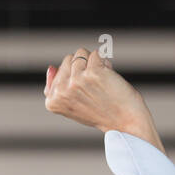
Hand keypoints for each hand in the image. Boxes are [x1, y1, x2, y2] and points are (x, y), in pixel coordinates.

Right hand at [43, 48, 163, 152]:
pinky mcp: (93, 73)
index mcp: (52, 100)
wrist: (123, 121)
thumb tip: (51, 67)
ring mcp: (76, 81)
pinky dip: (104, 63)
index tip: (83, 93)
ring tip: (101, 81)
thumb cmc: (100, 113)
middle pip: (68, 59)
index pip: (58, 70)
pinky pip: (96, 54)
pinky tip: (108, 77)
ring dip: (93, 63)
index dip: (74, 76)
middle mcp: (61, 91)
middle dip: (82, 67)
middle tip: (93, 87)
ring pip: (81, 53)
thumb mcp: (71, 105)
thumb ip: (57, 88)